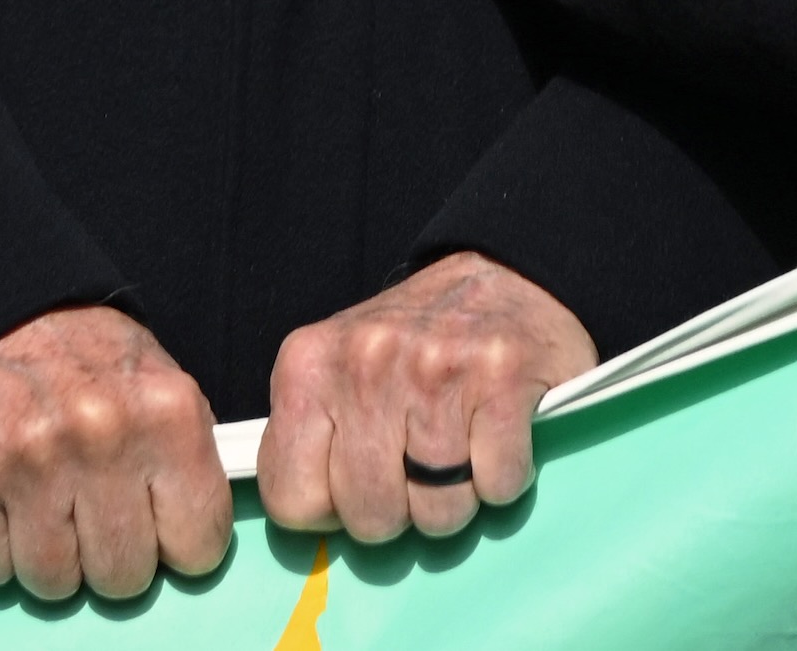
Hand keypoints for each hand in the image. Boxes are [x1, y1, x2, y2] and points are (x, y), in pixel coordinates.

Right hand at [0, 304, 232, 604]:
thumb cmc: (88, 361)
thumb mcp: (162, 385)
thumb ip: (186, 460)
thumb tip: (197, 541)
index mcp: (166, 413)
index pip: (199, 546)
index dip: (178, 543)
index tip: (160, 525)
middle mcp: (101, 437)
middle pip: (125, 578)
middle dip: (111, 556)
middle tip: (95, 513)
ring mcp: (30, 461)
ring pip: (55, 584)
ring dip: (51, 559)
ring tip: (48, 507)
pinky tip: (5, 505)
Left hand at [257, 250, 591, 546]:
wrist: (507, 273)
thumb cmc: (417, 341)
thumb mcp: (340, 369)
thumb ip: (316, 436)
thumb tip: (314, 524)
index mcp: (308, 364)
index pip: (288, 499)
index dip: (329, 510)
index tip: (354, 483)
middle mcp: (365, 361)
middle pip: (371, 518)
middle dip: (400, 510)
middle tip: (416, 465)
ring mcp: (434, 368)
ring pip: (439, 515)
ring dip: (456, 497)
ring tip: (459, 446)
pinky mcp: (501, 376)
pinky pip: (498, 485)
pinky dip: (503, 475)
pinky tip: (495, 433)